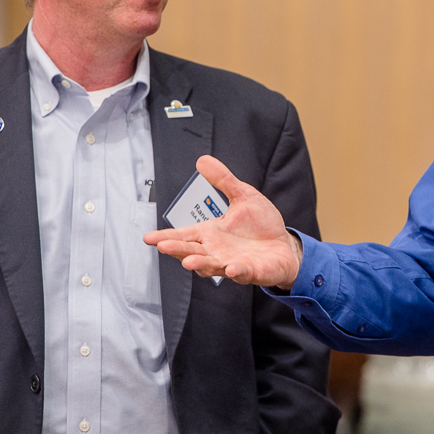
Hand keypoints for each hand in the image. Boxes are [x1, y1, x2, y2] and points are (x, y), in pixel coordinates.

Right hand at [144, 155, 304, 289]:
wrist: (284, 244)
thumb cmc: (261, 224)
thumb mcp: (243, 196)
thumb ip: (223, 180)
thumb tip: (202, 160)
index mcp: (211, 233)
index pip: (183, 235)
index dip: (165, 237)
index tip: (148, 238)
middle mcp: (216, 250)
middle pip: (191, 251)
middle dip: (177, 250)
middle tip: (164, 246)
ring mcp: (231, 262)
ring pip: (210, 266)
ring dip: (200, 264)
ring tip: (190, 261)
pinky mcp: (250, 272)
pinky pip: (240, 273)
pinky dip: (235, 271)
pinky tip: (231, 268)